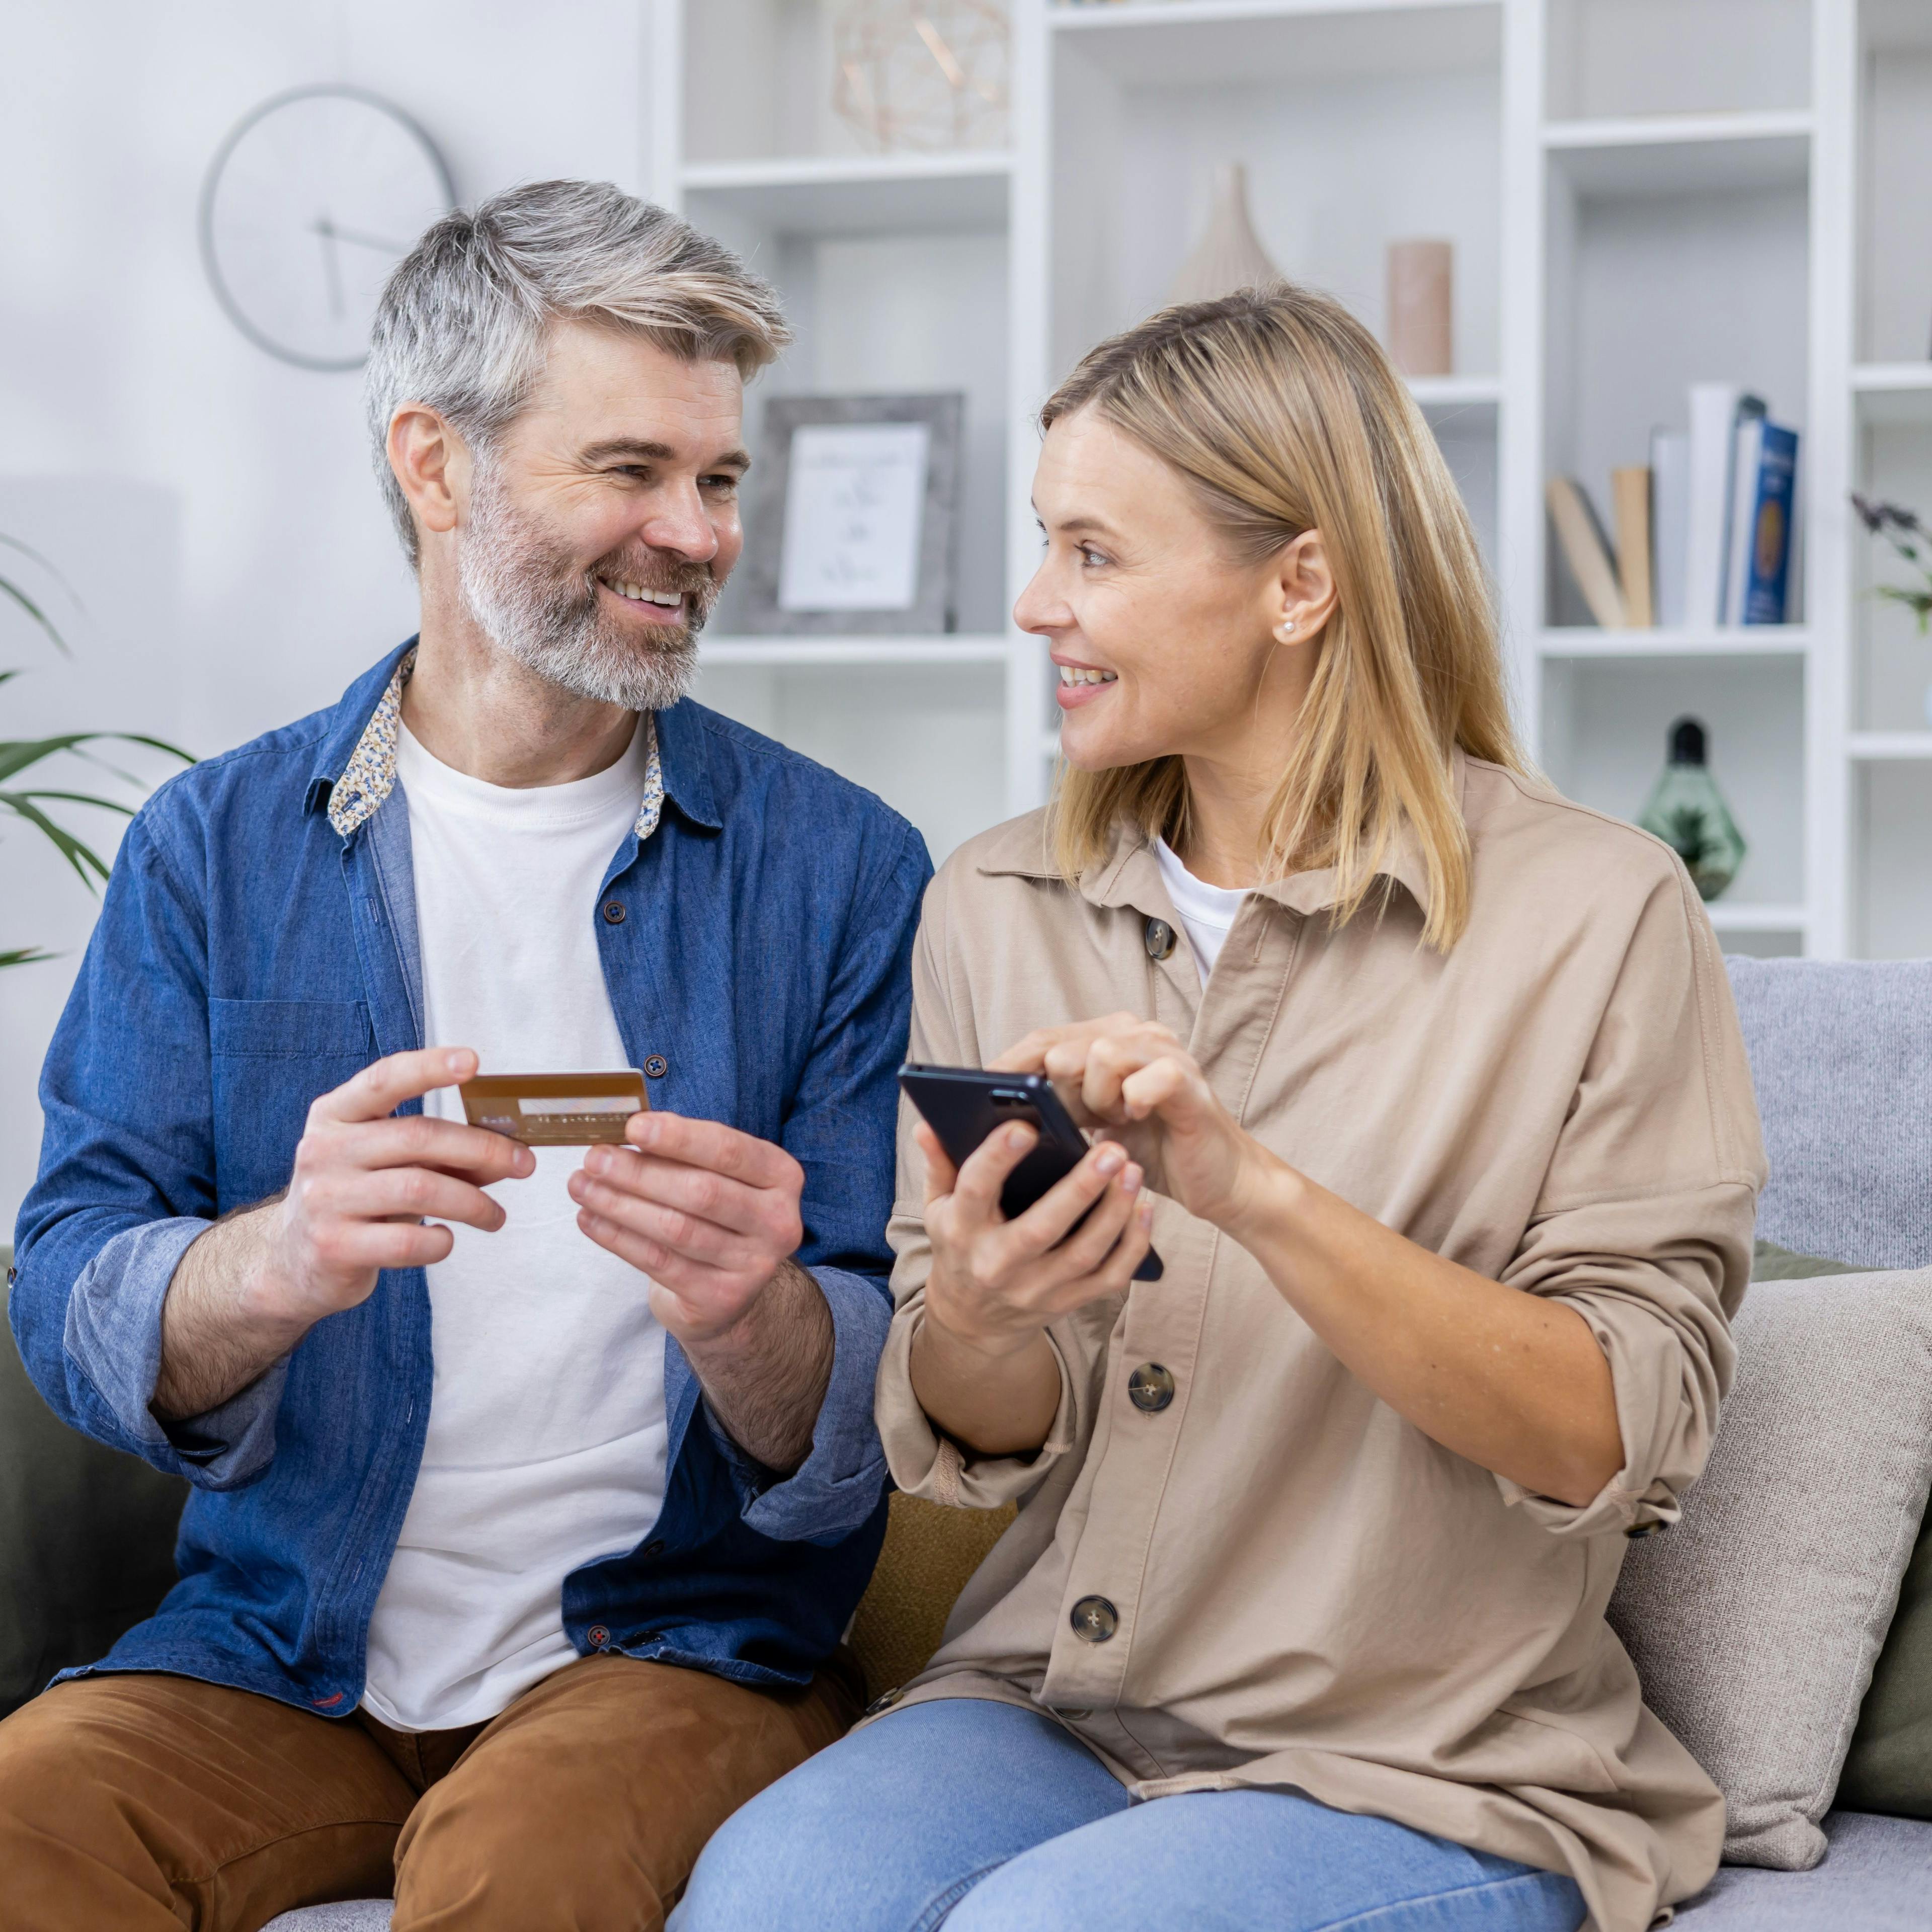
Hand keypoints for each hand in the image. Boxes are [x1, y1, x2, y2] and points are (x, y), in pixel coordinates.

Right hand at [256, 1047, 533, 1327]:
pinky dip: (440, 1242)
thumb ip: (439, 1151)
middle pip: (418, 1136)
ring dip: (473, 1203)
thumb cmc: (356, 1198)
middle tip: (524, 1164)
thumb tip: (508, 1151)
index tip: (473, 1061)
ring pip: (419, 1189)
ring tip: (496, 1216)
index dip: (429, 1067)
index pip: (385, 1079)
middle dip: (482, 1149)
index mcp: (336, 1114)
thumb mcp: (386, 1163)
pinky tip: (446, 1240)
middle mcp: (324, 1149)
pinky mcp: (332, 1247)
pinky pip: (405, 1242)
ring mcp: (324, 1199)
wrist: (293, 1261)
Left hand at [567, 1112, 805, 1346]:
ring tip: (581, 1186)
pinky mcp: (721, 1298)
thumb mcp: (717, 1177)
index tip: (632, 1125)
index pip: (728, 1150)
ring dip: (620, 1204)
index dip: (679, 1137)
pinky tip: (590, 1219)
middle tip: (594, 1158)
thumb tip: (626, 1132)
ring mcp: (753, 1265)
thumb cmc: (717, 1217)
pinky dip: (618, 1238)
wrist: (731, 1293)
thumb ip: (684, 1154)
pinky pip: (659, 1262)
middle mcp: (778, 1221)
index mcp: (781, 1177)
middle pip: (701, 1191)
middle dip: (640, 1173)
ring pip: (676, 1229)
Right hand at [917, 1114, 1153, 1357]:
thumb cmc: (960, 1246)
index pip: (976, 1191)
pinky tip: (1144, 1209)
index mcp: (962, 1232)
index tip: (1024, 1125)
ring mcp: (1036, 1289)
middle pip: (1043, 1228)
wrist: (973, 1320)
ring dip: (1114, 1212)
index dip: (997, 1158)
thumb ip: (940, 1164)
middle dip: (1080, 1189)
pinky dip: (1132, 1245)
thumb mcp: (938, 1208)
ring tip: (1133, 1171)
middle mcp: (998, 1265)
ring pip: (1084, 1253)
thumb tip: (927, 1124)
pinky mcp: (1068, 1302)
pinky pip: (1109, 1277)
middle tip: (1111, 1150)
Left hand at [995, 1015, 1265, 1231]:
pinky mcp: (1188, 1079)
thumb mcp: (1092, 1128)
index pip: (1043, 1039)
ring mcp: (1165, 1051)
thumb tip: (992, 1113)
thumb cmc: (1152, 1153)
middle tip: (1075, 1123)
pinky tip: (1135, 1120)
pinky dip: (1132, 1103)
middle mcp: (1136, 1034)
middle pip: (1063, 1045)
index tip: (976, 1093)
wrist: (1218, 1181)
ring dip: (1096, 1099)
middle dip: (1056, 1092)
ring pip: (1099, 1054)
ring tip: (1113, 1121)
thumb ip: (1056, 1108)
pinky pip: (1144, 1078)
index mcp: (1108, 1039)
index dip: (1008, 1065)